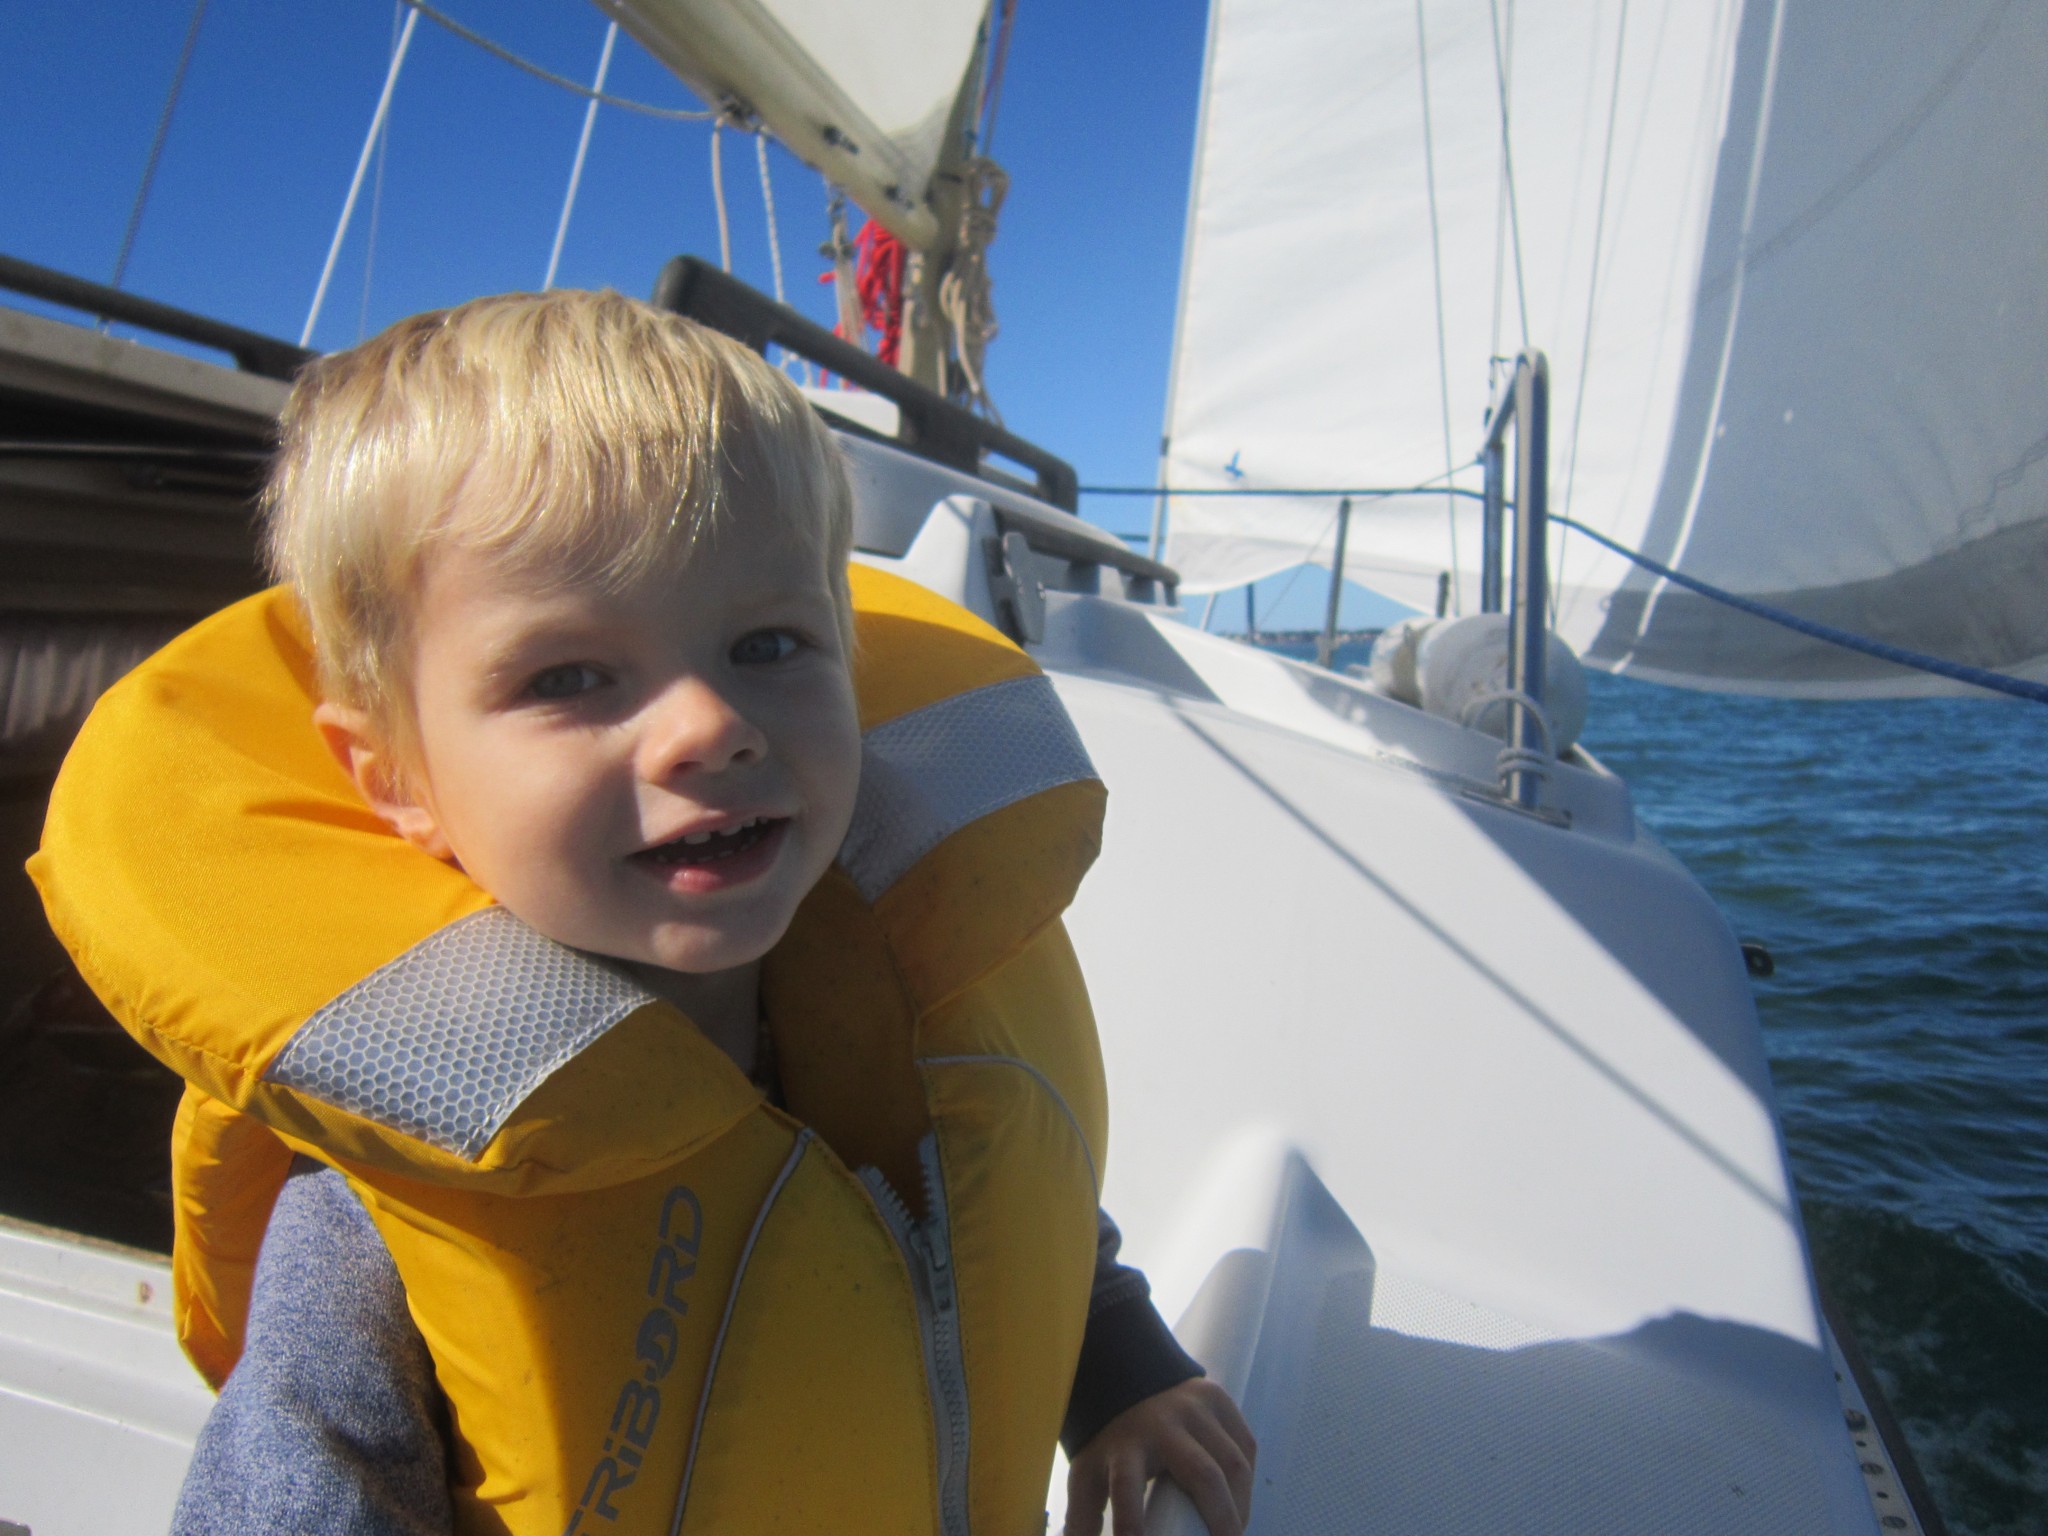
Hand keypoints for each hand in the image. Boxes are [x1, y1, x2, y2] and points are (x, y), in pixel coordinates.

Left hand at [1063, 1377, 1255, 1535]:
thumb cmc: (1109, 1442)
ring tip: (1235, 1530)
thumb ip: (1082, 1519)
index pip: (1127, 1488)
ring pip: (1233, 1462)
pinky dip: (1248, 1478)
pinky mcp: (1216, 1398)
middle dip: (1221, 1519)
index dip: (1133, 1524)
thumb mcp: (1087, 1476)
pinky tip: (1242, 1501)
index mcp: (1123, 1446)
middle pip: (1202, 1474)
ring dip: (1242, 1504)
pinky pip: (1245, 1444)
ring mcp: (1193, 1407)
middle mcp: (1161, 1423)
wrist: (1124, 1377)